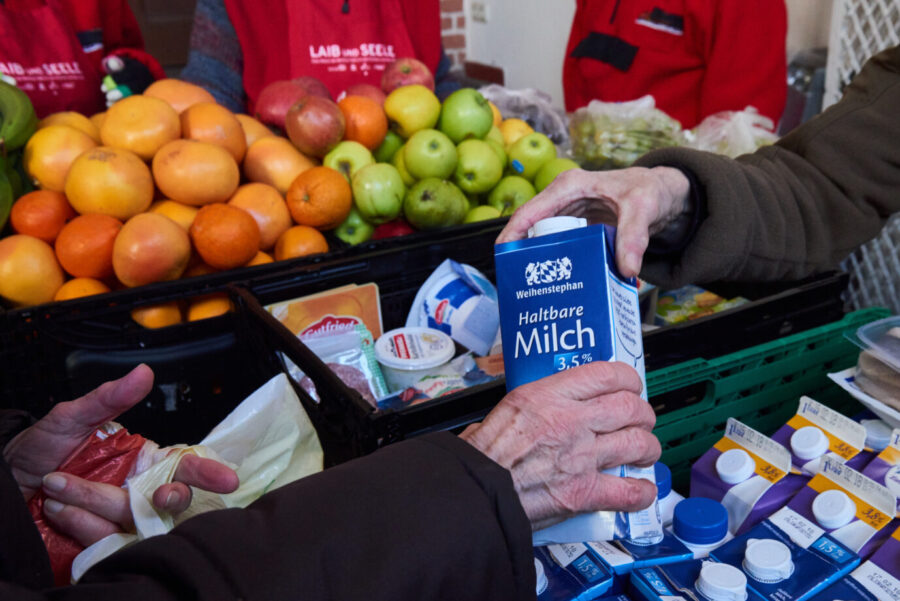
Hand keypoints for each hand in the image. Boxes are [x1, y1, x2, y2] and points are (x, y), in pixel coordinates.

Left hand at [3, 365, 238, 545]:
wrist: (4, 485)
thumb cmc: (40, 449)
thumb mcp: (72, 417)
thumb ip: (109, 397)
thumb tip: (143, 373)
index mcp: (143, 460)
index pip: (185, 465)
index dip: (207, 472)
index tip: (225, 479)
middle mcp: (138, 491)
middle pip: (173, 500)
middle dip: (171, 496)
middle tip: (158, 493)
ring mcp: (120, 519)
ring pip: (132, 518)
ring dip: (93, 500)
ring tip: (56, 484)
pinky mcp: (100, 543)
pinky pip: (106, 539)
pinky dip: (81, 523)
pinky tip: (58, 509)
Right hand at [459, 361, 659, 530]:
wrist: (476, 491)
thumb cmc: (483, 455)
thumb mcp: (508, 408)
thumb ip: (535, 404)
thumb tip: (542, 407)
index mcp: (548, 396)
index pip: (606, 374)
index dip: (628, 379)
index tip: (630, 386)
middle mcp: (571, 421)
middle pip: (630, 408)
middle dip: (642, 414)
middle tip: (640, 420)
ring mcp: (582, 457)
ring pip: (638, 444)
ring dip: (647, 448)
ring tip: (644, 453)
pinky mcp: (584, 492)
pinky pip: (629, 492)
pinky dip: (641, 492)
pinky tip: (640, 489)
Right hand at [497, 167, 690, 277]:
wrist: (663, 193)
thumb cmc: (649, 189)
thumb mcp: (643, 208)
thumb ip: (635, 237)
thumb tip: (627, 270)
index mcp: (569, 187)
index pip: (529, 212)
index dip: (512, 235)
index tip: (502, 259)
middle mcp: (563, 200)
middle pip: (533, 231)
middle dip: (524, 256)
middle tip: (520, 285)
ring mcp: (569, 216)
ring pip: (545, 242)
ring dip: (542, 263)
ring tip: (536, 291)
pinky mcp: (578, 230)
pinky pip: (562, 248)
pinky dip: (561, 264)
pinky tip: (562, 285)